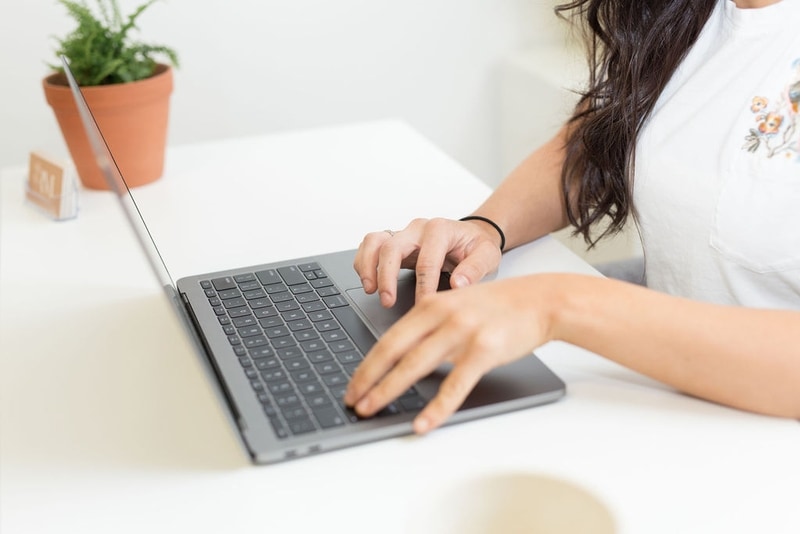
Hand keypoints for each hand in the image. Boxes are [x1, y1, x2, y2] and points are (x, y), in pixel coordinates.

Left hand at [343, 274, 556, 433]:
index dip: (366, 364)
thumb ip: (429, 326)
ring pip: (415, 366)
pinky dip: (436, 407)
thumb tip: (402, 358)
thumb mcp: (457, 305)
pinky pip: (454, 384)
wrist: (541, 300)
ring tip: (371, 409)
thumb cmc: (499, 307)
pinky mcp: (484, 350)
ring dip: (388, 390)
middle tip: (352, 401)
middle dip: (367, 379)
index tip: (353, 384)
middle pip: (393, 350)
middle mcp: (442, 315)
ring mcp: (462, 331)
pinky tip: (423, 422)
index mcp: (431, 304)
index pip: (388, 338)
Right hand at [353, 217, 502, 306]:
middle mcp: (418, 228)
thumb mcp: (487, 256)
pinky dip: (364, 261)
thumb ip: (474, 269)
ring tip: (371, 290)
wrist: (471, 237)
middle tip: (387, 301)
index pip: (426, 260)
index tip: (423, 305)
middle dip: (387, 277)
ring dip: (368, 266)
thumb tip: (458, 284)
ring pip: (375, 241)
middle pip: (392, 247)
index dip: (423, 285)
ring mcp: (403, 233)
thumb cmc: (477, 246)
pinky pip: (370, 245)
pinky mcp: (394, 241)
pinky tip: (368, 281)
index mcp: (440, 230)